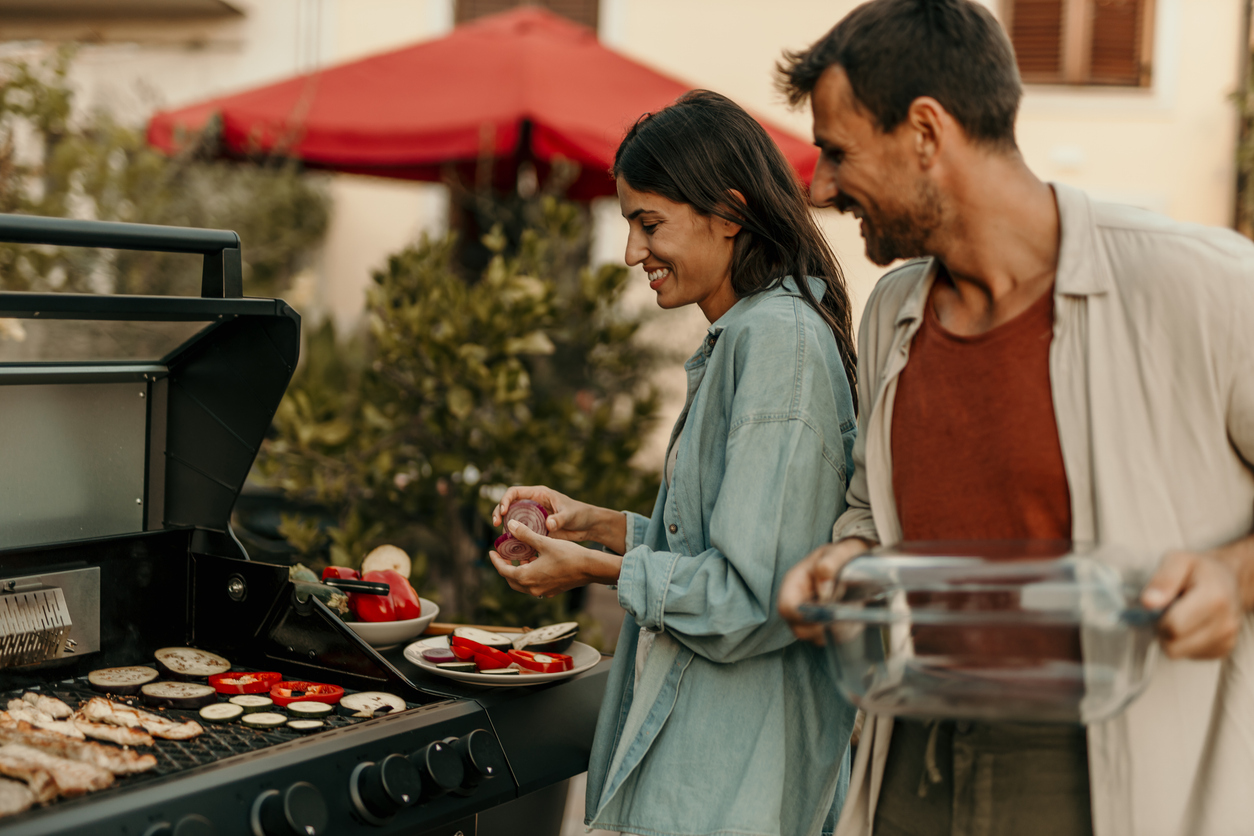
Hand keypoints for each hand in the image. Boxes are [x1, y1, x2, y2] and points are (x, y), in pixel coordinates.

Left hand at [488, 519, 620, 597]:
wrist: (590, 568)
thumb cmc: (568, 554)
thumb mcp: (544, 542)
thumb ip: (525, 535)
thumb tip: (511, 525)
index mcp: (527, 577)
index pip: (503, 570)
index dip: (496, 560)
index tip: (491, 552)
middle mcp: (532, 588)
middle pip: (511, 580)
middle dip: (505, 567)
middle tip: (504, 555)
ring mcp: (542, 591)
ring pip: (522, 584)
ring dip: (518, 572)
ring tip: (520, 557)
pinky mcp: (551, 591)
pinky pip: (534, 585)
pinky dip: (529, 576)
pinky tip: (535, 563)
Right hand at [491, 485, 625, 553]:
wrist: (588, 526)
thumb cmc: (580, 514)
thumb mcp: (570, 515)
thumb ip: (560, 519)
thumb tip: (548, 524)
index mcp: (538, 494)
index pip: (514, 492)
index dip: (505, 500)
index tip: (503, 511)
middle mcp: (532, 504)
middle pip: (508, 505)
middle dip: (498, 513)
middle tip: (495, 524)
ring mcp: (533, 517)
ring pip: (512, 520)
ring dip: (504, 527)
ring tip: (501, 536)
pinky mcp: (535, 529)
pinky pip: (520, 532)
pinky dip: (514, 538)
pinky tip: (512, 547)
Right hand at [778, 537, 873, 643]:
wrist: (854, 560)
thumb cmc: (843, 554)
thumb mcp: (838, 552)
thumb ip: (829, 565)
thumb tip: (824, 589)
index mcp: (794, 583)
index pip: (787, 607)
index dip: (805, 616)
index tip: (829, 612)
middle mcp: (797, 602)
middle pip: (800, 629)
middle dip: (825, 627)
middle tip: (849, 614)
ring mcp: (808, 616)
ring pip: (816, 637)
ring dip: (838, 630)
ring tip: (855, 611)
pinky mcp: (822, 624)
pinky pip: (830, 638)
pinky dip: (845, 633)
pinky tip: (856, 617)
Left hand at [1142, 550, 1242, 659]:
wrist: (1227, 580)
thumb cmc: (1198, 569)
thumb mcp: (1177, 560)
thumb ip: (1163, 579)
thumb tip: (1148, 603)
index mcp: (1214, 599)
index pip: (1174, 627)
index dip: (1158, 618)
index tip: (1160, 605)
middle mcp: (1225, 623)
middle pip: (1174, 646)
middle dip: (1162, 630)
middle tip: (1167, 611)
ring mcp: (1226, 640)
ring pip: (1180, 654)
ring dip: (1172, 638)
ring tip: (1180, 616)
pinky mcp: (1222, 651)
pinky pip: (1189, 656)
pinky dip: (1184, 643)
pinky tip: (1190, 625)